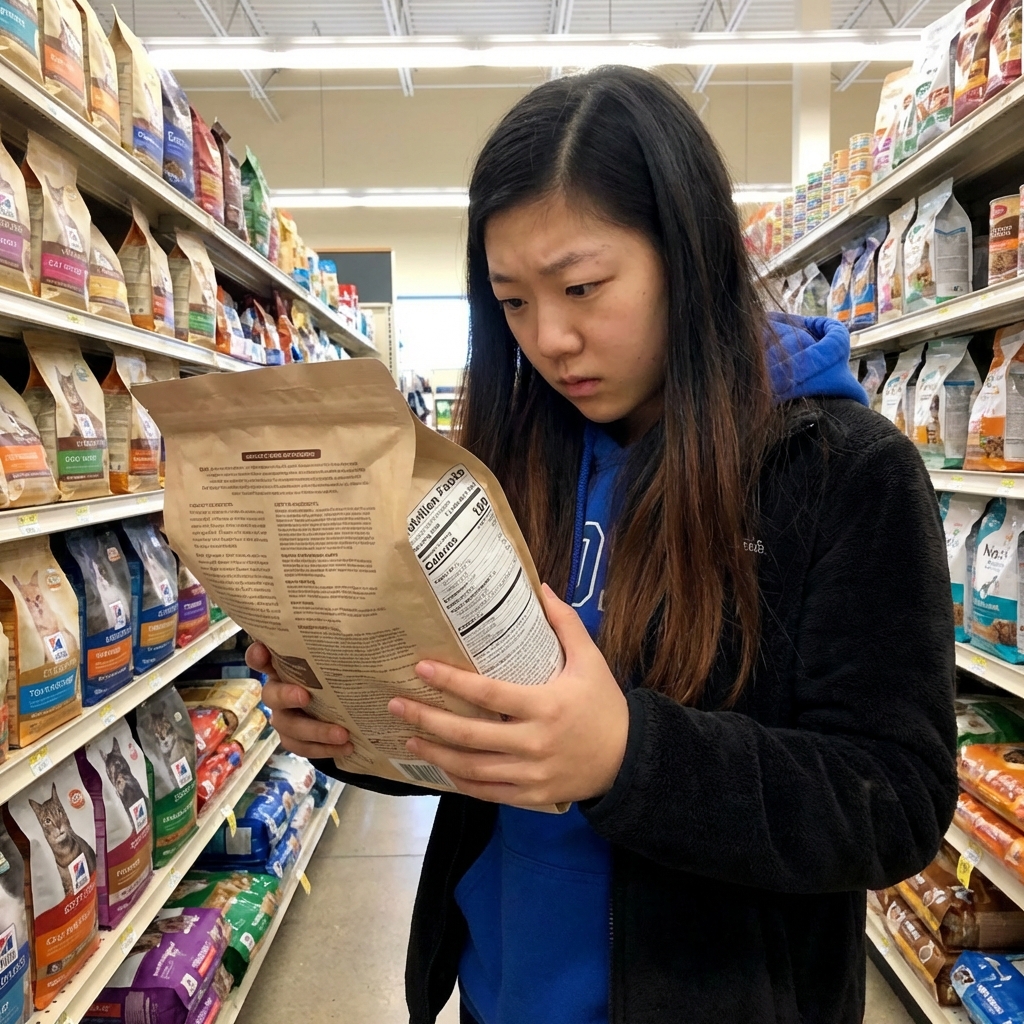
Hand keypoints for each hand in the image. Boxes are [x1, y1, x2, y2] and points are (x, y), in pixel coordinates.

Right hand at [245, 642, 353, 759]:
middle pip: (271, 694)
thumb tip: (365, 620)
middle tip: (306, 696)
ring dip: (315, 730)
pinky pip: (302, 747)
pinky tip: (347, 746)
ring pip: (288, 726)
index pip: (262, 657)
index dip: (258, 655)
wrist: (346, 706)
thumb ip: (342, 646)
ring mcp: (285, 716)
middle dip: (286, 695)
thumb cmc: (339, 674)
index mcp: (285, 666)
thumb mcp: (340, 659)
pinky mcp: (294, 738)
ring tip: (343, 733)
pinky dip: (324, 748)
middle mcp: (279, 689)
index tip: (262, 650)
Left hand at [387, 584, 629, 806]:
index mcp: (546, 705)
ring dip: (436, 754)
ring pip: (472, 767)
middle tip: (396, 706)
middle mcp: (534, 742)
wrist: (629, 760)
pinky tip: (441, 769)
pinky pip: (487, 792)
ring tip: (408, 738)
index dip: (452, 682)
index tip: (421, 669)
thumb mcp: (591, 661)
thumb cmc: (605, 706)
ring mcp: (531, 774)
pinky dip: (460, 782)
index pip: (489, 694)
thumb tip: (540, 587)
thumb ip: (566, 624)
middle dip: (428, 720)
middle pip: (470, 735)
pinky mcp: (531, 796)